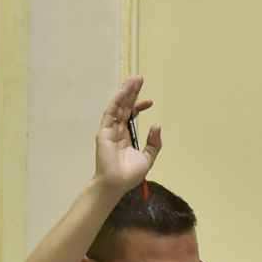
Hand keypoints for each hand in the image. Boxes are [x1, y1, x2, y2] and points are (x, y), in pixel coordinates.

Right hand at [94, 77, 160, 195]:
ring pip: (118, 107)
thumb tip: (157, 125)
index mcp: (126, 137)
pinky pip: (110, 113)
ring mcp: (109, 130)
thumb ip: (154, 143)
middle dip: (132, 93)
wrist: (116, 183)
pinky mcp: (103, 131)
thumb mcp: (148, 157)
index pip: (132, 116)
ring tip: (133, 80)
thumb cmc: (129, 174)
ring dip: (125, 93)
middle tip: (139, 79)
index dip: (140, 106)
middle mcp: (117, 131)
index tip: (150, 101)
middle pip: (125, 107)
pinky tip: (122, 92)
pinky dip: (116, 102)